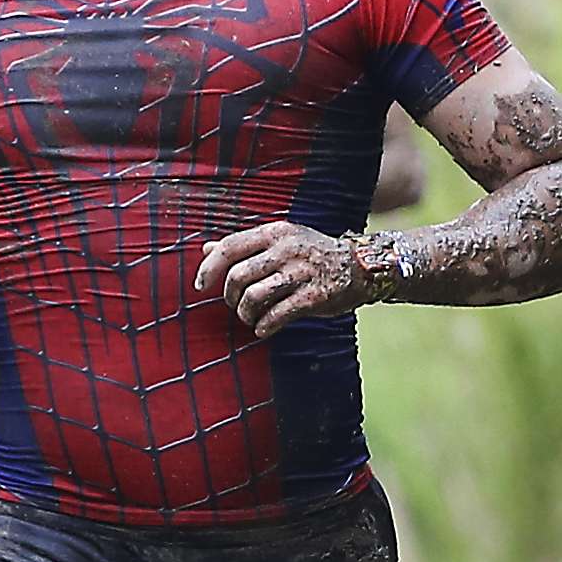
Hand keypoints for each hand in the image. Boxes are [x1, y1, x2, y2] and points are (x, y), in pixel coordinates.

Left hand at [195, 221, 377, 338]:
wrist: (361, 266)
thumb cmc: (313, 254)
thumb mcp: (281, 241)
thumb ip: (245, 245)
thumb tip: (205, 249)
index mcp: (275, 232)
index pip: (229, 247)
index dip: (208, 268)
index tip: (200, 285)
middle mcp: (287, 250)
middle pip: (238, 276)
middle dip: (229, 296)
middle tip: (235, 305)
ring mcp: (302, 273)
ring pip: (254, 296)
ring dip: (245, 313)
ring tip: (250, 318)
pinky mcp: (315, 296)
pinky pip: (278, 315)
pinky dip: (264, 326)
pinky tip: (263, 329)